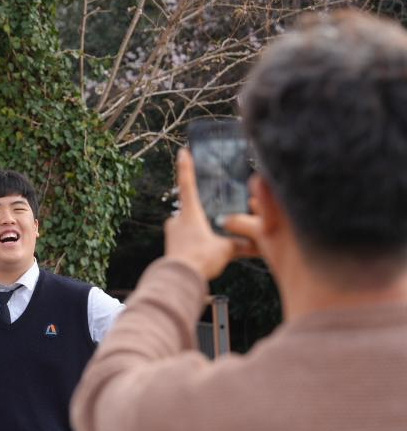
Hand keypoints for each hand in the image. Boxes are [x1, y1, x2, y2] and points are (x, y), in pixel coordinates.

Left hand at [164, 149, 258, 279]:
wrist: (178, 278)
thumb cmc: (199, 259)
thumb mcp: (225, 250)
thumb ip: (240, 244)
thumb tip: (259, 244)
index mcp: (190, 213)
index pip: (188, 184)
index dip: (185, 167)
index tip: (183, 151)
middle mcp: (177, 219)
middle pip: (191, 208)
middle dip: (202, 212)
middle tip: (213, 220)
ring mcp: (171, 232)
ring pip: (187, 225)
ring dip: (199, 229)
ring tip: (211, 241)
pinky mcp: (170, 245)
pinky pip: (184, 239)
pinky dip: (194, 242)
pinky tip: (203, 253)